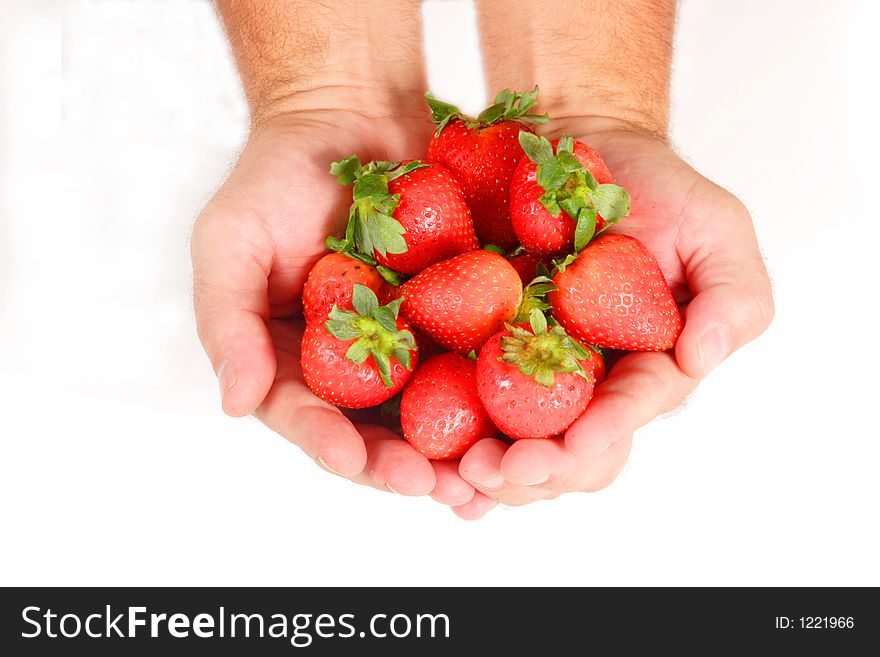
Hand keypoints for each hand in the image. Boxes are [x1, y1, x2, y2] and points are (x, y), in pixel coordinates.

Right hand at [191, 107, 487, 511]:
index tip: (356, 461)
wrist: (351, 113)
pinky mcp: (461, 315)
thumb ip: (227, 320)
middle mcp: (357, 367)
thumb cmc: (277, 176)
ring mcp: (413, 343)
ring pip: (438, 412)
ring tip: (487, 472)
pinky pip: (484, 357)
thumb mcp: (231, 240)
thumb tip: (234, 403)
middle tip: (438, 487)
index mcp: (298, 361)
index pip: (310, 419)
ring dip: (462, 449)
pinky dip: (503, 390)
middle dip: (406, 467)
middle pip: (380, 433)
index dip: (331, 445)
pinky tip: (529, 414)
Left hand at [458, 123, 773, 505]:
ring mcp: (527, 370)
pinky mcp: (476, 346)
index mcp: (643, 367)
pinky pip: (457, 400)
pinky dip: (442, 438)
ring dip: (487, 470)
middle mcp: (585, 382)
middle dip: (536, 469)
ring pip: (511, 441)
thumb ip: (732, 294)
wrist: (574, 148)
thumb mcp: (715, 228)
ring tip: (456, 474)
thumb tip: (701, 359)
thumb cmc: (655, 188)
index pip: (629, 410)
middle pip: (566, 449)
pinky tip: (423, 462)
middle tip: (496, 470)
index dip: (607, 430)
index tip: (577, 441)